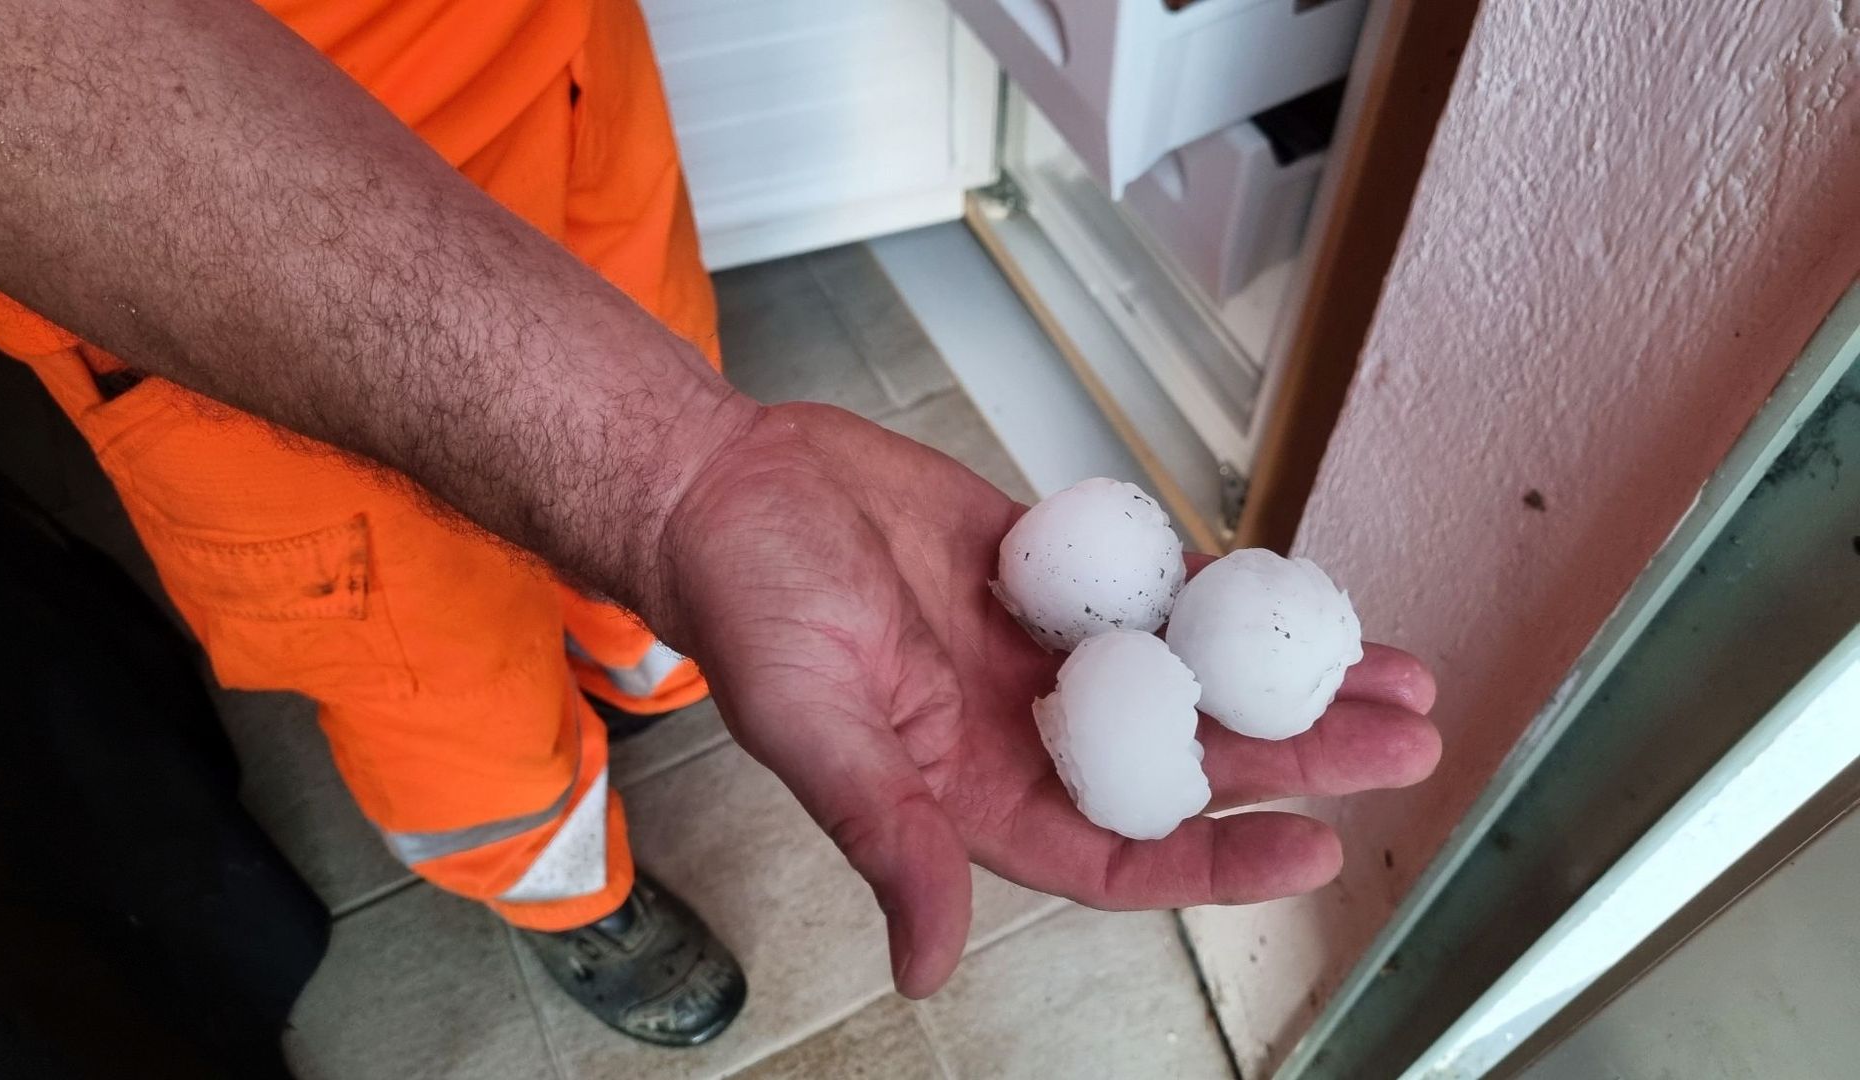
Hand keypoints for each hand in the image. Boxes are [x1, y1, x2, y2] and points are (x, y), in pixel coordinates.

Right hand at [650, 403, 1439, 996]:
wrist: (726, 484)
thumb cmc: (746, 606)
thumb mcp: (813, 726)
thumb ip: (882, 834)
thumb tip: (926, 962)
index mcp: (972, 791)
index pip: (1119, 849)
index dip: (1217, 857)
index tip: (1314, 847)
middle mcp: (1024, 730)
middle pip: (1185, 762)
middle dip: (1297, 758)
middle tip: (1402, 743)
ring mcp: (1044, 649)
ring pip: (1189, 678)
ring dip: (1286, 678)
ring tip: (1392, 672)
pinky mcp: (1052, 571)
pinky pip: (1156, 590)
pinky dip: (1227, 596)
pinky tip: (1296, 598)